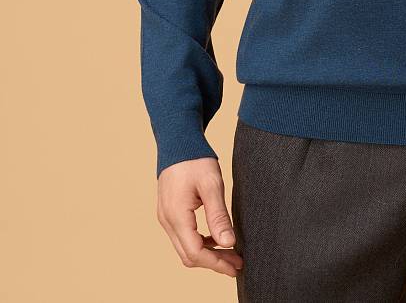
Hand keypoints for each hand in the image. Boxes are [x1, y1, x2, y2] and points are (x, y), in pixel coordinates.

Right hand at [156, 157, 243, 276]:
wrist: (177, 141)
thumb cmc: (195, 159)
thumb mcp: (212, 185)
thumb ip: (219, 216)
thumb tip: (229, 243)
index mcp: (176, 215)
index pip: (195, 252)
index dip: (216, 263)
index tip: (236, 266)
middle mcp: (167, 221)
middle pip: (189, 255)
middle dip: (214, 262)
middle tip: (237, 264)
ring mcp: (165, 217)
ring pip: (185, 248)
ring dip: (207, 254)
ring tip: (231, 253)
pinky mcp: (168, 213)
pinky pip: (182, 237)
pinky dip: (200, 242)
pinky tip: (216, 238)